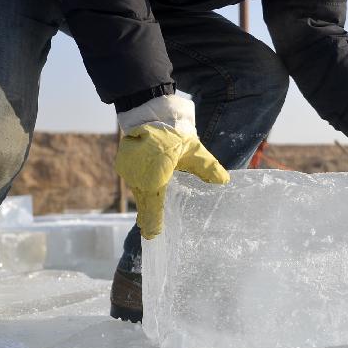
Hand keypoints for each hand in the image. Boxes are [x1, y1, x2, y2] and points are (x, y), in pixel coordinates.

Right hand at [114, 95, 227, 238]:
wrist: (150, 113)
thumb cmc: (175, 133)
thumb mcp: (195, 150)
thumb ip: (208, 168)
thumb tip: (224, 181)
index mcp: (156, 174)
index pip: (154, 203)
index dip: (153, 220)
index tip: (152, 235)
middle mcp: (138, 175)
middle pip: (144, 200)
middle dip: (148, 214)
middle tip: (150, 233)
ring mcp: (129, 170)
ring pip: (138, 191)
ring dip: (145, 200)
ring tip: (147, 219)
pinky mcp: (123, 164)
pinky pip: (133, 182)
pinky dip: (140, 188)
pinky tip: (144, 195)